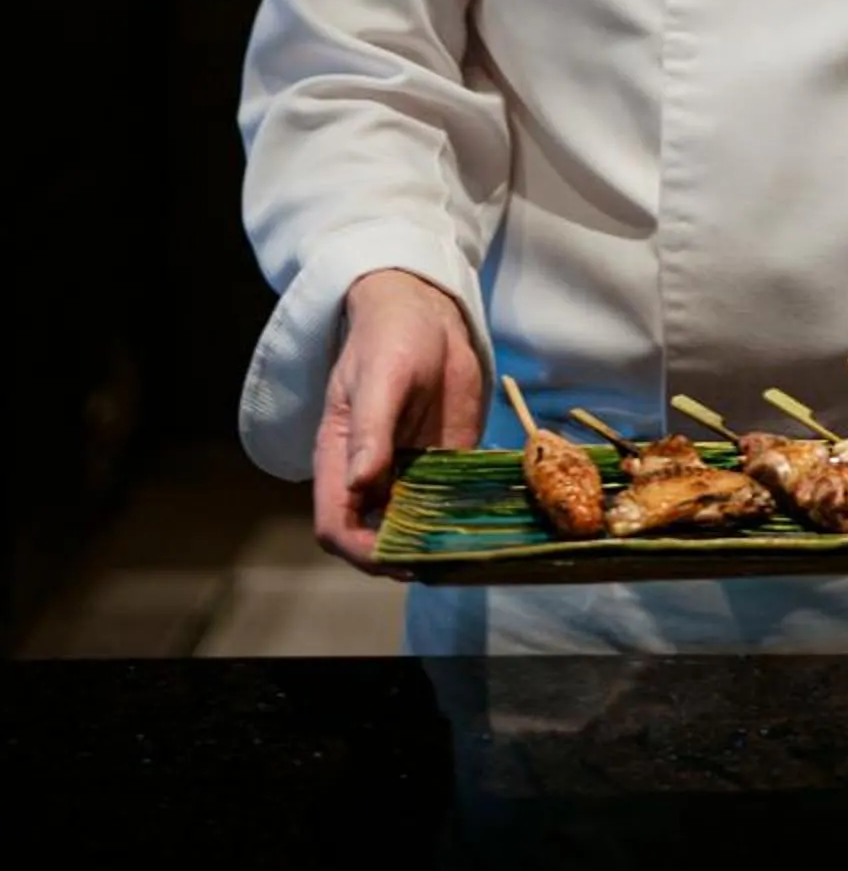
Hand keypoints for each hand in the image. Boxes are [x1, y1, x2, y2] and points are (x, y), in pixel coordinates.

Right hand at [313, 269, 485, 570]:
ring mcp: (408, 473)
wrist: (427, 312)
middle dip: (402, 556)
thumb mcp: (380, 378)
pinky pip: (449, 502)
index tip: (395, 556)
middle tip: (443, 558)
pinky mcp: (443, 464)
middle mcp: (371, 476)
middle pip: (375, 539)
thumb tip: (358, 484)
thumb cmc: (390, 339)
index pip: (336, 526)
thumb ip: (370, 430)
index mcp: (340, 459)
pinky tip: (490, 523)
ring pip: (414, 528)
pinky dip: (464, 517)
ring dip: (436, 544)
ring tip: (470, 550)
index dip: (359, 550)